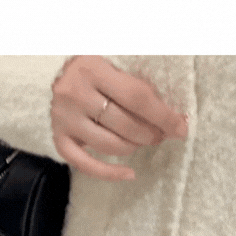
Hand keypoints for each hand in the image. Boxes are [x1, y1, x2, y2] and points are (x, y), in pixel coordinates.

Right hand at [50, 56, 187, 181]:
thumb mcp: (116, 62)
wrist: (55, 72)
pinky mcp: (59, 137)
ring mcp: (63, 117)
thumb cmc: (96, 68)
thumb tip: (176, 119)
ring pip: (109, 145)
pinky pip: (85, 164)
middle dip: (150, 134)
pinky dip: (109, 173)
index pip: (136, 97)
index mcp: (92, 67)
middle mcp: (74, 92)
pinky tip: (129, 174)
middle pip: (124, 124)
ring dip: (133, 147)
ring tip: (141, 140)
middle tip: (160, 135)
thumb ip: (141, 84)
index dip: (162, 116)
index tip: (180, 128)